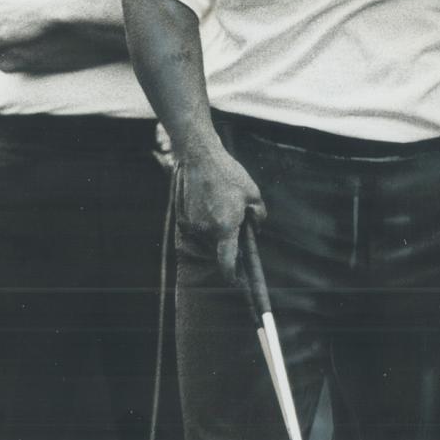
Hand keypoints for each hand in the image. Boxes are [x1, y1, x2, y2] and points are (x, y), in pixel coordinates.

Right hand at [177, 143, 266, 283]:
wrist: (199, 158)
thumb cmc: (229, 175)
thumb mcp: (253, 193)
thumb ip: (258, 216)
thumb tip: (257, 229)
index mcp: (225, 227)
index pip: (227, 261)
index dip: (231, 275)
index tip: (236, 281)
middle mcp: (206, 231)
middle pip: (219, 246)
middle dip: (228, 239)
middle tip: (236, 219)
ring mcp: (191, 226)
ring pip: (208, 237)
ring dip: (215, 229)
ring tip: (220, 204)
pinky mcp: (181, 219)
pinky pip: (197, 228)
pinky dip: (204, 221)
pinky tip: (208, 202)